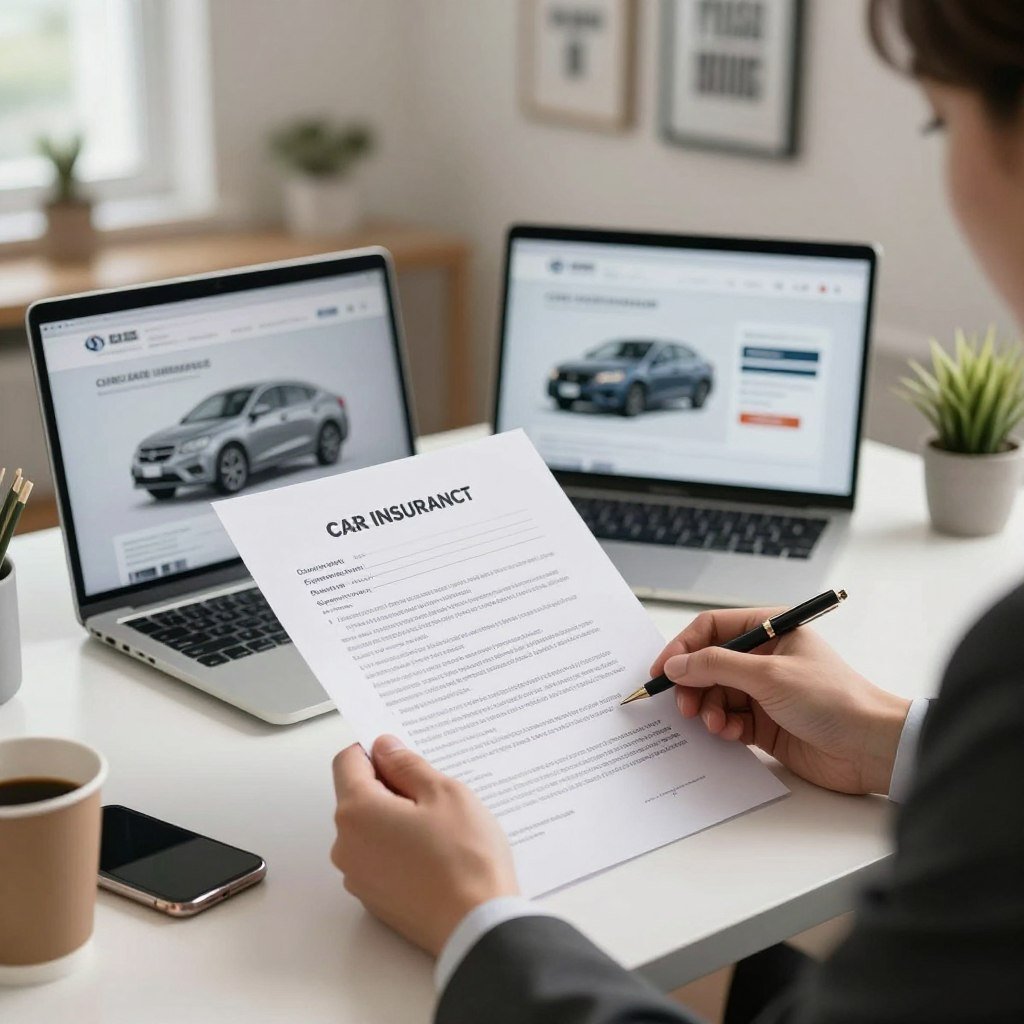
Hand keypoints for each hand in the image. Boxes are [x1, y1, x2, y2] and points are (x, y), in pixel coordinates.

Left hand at [331, 735, 518, 955]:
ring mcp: (357, 876)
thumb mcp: (443, 792)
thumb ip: (407, 764)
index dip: (375, 751)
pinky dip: (399, 849)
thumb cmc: (464, 860)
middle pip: (357, 796)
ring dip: (395, 819)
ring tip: (440, 830)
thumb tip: (385, 748)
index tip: (402, 754)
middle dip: (390, 787)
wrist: (477, 926)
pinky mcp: (374, 899)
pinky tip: (435, 855)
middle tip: (433, 795)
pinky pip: (378, 858)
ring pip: (369, 828)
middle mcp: (346, 845)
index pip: (347, 761)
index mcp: (357, 812)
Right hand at [651, 608, 910, 794]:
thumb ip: (716, 666)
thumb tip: (676, 664)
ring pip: (715, 694)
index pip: (712, 628)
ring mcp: (764, 691)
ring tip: (714, 722)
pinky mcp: (765, 723)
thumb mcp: (768, 676)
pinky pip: (729, 719)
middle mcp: (764, 657)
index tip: (662, 670)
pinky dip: (722, 726)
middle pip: (708, 664)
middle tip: (683, 705)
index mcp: (771, 629)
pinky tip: (728, 733)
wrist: (871, 748)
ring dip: (708, 709)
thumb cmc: (833, 699)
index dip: (683, 647)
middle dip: (692, 684)